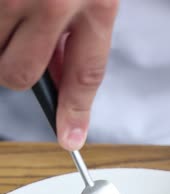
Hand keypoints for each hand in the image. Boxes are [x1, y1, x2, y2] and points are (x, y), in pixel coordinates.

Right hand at [0, 0, 118, 149]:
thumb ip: (77, 38)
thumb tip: (60, 83)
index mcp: (95, 2)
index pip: (85, 77)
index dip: (74, 113)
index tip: (70, 139)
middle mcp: (56, 0)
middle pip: (23, 74)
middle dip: (18, 69)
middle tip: (20, 50)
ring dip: (1, 46)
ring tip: (13, 18)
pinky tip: (6, 8)